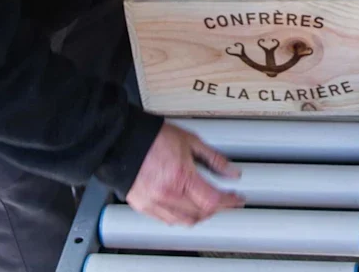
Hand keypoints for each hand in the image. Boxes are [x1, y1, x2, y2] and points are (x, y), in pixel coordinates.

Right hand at [125, 124, 242, 225]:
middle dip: (218, 208)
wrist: (121, 140)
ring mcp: (154, 203)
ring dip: (201, 215)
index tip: (237, 199)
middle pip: (202, 213)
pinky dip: (181, 217)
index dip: (230, 202)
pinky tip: (186, 208)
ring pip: (186, 221)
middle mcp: (168, 194)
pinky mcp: (143, 206)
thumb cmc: (151, 138)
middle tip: (225, 200)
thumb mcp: (190, 141)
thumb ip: (213, 159)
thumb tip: (231, 172)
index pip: (213, 200)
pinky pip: (168, 220)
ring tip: (207, 205)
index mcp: (181, 177)